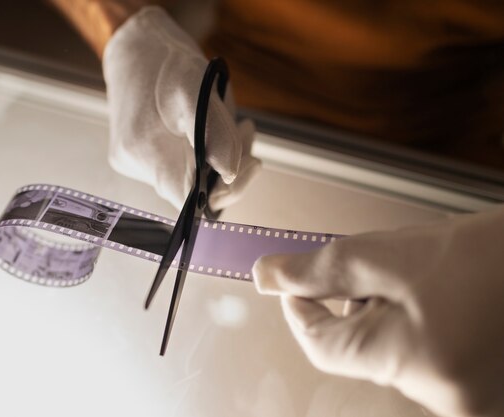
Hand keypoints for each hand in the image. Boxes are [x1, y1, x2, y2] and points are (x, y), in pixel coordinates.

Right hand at [102, 6, 259, 208]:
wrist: (135, 45)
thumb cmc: (164, 62)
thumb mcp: (195, 88)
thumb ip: (214, 134)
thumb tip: (230, 173)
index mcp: (146, 153)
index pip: (187, 202)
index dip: (222, 194)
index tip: (247, 166)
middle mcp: (136, 164)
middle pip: (192, 191)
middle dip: (228, 168)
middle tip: (247, 134)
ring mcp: (136, 162)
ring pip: (190, 177)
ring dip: (220, 157)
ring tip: (237, 125)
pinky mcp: (142, 155)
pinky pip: (181, 164)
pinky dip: (205, 151)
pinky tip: (216, 127)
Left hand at [253, 208, 503, 416]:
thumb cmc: (494, 253)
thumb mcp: (395, 252)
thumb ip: (323, 269)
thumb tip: (267, 276)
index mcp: (415, 364)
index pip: (322, 347)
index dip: (301, 308)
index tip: (297, 281)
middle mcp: (446, 400)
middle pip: (362, 347)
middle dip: (358, 303)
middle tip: (388, 264)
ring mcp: (472, 403)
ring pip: (396, 352)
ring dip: (393, 313)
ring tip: (432, 277)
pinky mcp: (487, 394)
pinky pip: (430, 360)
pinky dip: (422, 328)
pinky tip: (450, 298)